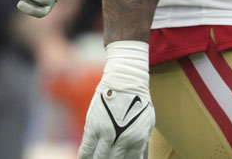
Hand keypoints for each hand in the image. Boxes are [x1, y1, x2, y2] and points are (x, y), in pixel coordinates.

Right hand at [79, 41, 154, 158]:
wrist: (125, 81)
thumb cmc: (138, 100)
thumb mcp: (146, 123)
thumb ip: (141, 140)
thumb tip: (137, 155)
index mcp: (137, 140)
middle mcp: (122, 140)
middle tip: (107, 158)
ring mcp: (107, 133)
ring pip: (100, 157)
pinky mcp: (94, 126)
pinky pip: (87, 147)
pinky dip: (85, 156)